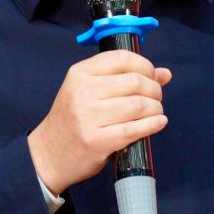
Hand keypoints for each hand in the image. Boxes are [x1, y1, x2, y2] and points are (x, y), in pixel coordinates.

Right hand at [27, 51, 172, 195]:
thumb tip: (165, 74)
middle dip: (154, 89)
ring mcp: (88, 117)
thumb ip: (122, 79)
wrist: (48, 155)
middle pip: (134, 82)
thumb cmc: (71, 120)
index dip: (145, 65)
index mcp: (80, 74)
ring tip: (156, 111)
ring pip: (137, 105)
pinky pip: (134, 129)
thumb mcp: (87, 92)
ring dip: (155, 108)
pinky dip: (152, 125)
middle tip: (156, 97)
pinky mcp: (96, 141)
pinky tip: (158, 123)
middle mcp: (83, 92)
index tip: (153, 76)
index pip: (121, 58)